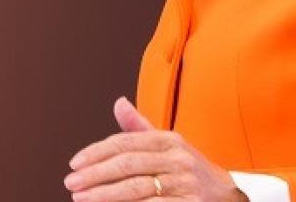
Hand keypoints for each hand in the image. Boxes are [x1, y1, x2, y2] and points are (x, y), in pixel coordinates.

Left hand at [64, 97, 243, 201]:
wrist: (225, 196)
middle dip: (95, 174)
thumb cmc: (188, 170)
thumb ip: (140, 128)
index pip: (127, 142)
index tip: (75, 163)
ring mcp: (183, 184)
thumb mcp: (168, 146)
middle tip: (71, 183)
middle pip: (128, 164)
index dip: (98, 151)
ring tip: (81, 198)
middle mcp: (178, 159)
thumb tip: (118, 103)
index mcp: (170, 140)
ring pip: (135, 188)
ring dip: (104, 194)